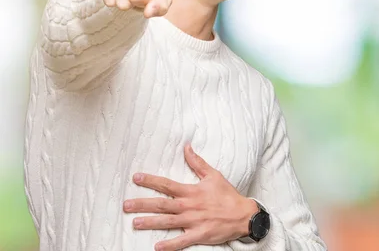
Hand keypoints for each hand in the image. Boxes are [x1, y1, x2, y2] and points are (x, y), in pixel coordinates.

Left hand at [123, 144, 258, 250]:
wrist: (243, 215)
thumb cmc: (227, 195)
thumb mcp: (213, 175)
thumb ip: (197, 162)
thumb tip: (186, 146)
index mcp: (191, 191)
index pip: (167, 185)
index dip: (150, 181)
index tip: (135, 178)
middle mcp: (189, 206)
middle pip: (162, 204)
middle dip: (142, 204)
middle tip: (126, 205)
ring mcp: (193, 221)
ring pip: (167, 222)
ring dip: (150, 222)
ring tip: (135, 223)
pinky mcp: (199, 235)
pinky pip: (182, 241)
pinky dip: (170, 245)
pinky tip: (157, 247)